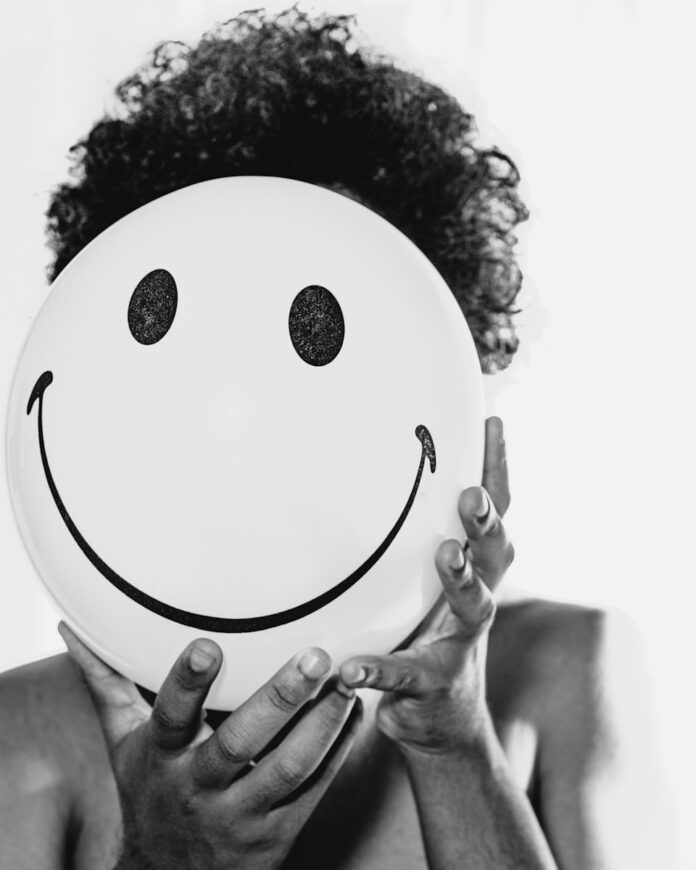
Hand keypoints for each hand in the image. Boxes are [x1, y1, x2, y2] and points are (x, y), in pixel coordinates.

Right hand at [59, 625, 359, 869]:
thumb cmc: (149, 791)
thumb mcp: (124, 742)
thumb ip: (108, 684)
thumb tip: (71, 630)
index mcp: (161, 756)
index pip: (171, 716)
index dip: (188, 682)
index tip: (211, 644)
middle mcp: (198, 787)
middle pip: (240, 742)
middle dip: (281, 698)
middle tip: (316, 657)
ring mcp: (240, 815)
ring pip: (288, 769)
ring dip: (323, 725)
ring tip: (348, 684)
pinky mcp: (276, 835)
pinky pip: (313, 791)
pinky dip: (338, 752)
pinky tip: (356, 716)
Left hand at [339, 416, 511, 756]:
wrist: (442, 718)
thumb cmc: (433, 630)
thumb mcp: (431, 578)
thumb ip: (418, 533)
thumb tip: (381, 470)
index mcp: (475, 568)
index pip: (495, 512)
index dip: (498, 468)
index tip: (491, 423)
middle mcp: (477, 600)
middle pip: (496, 554)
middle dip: (487, 522)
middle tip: (472, 494)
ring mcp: (458, 643)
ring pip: (472, 608)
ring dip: (461, 579)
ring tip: (445, 554)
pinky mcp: (428, 683)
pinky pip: (403, 675)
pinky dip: (377, 670)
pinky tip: (349, 670)